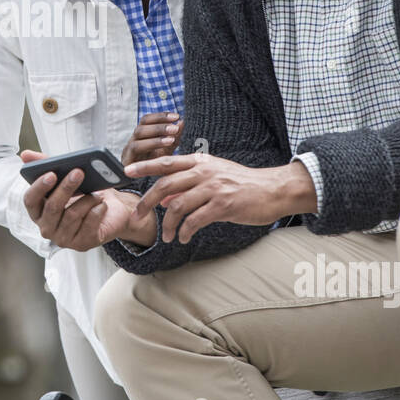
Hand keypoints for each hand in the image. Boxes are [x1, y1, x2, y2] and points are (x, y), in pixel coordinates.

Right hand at [20, 150, 154, 249]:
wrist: (112, 210)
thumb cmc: (84, 193)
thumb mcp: (64, 176)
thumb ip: (44, 164)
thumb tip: (25, 155)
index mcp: (38, 211)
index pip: (30, 200)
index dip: (39, 187)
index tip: (51, 174)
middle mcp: (47, 227)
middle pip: (52, 207)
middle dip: (66, 188)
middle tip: (79, 172)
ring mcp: (63, 238)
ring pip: (72, 215)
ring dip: (87, 200)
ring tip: (97, 191)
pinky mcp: (82, 244)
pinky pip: (88, 225)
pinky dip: (97, 211)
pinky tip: (102, 204)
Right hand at [120, 113, 183, 166]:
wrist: (137, 186)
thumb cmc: (152, 166)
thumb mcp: (166, 150)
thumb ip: (174, 137)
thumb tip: (181, 122)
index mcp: (142, 135)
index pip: (148, 119)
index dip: (161, 116)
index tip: (176, 116)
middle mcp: (134, 139)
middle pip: (143, 124)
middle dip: (160, 123)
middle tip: (175, 127)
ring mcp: (129, 148)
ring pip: (139, 133)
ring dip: (156, 133)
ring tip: (172, 137)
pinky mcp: (127, 157)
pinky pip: (136, 147)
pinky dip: (151, 144)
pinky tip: (166, 145)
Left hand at [123, 154, 315, 243]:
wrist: (273, 190)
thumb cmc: (242, 185)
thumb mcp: (214, 178)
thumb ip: (189, 186)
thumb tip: (165, 199)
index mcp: (201, 162)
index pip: (167, 162)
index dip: (145, 166)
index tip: (126, 171)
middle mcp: (205, 172)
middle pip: (166, 184)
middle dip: (146, 201)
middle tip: (136, 215)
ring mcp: (214, 188)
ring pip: (178, 205)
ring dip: (167, 224)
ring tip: (166, 236)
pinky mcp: (223, 205)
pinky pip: (195, 220)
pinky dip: (184, 231)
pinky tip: (182, 237)